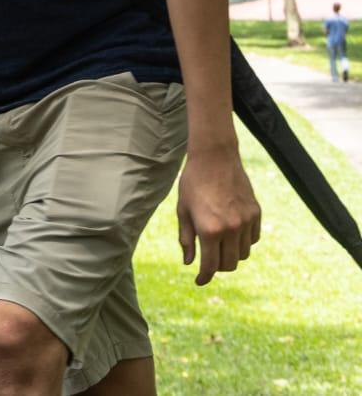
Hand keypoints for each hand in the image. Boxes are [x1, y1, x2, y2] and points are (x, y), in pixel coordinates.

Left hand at [176, 145, 260, 284]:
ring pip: (243, 254)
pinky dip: (244, 242)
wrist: (215, 158)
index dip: (204, 277)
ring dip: (231, 255)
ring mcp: (246, 222)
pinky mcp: (256, 214)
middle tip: (208, 261)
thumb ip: (187, 238)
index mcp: (209, 230)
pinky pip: (253, 239)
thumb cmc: (192, 184)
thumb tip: (189, 262)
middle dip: (217, 267)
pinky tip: (233, 234)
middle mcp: (231, 229)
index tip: (199, 281)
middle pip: (229, 264)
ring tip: (219, 245)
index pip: (211, 265)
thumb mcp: (183, 211)